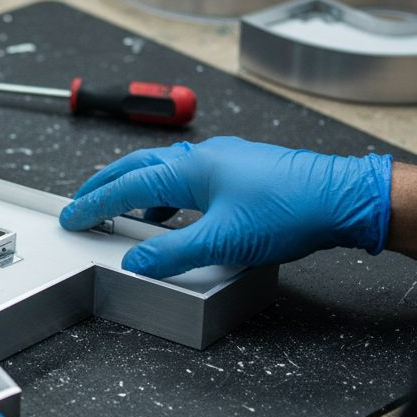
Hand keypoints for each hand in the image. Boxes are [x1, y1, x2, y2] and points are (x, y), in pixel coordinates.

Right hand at [59, 137, 392, 278]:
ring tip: (125, 211)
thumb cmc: (288, 212)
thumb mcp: (222, 242)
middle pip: (140, 166)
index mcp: (189, 168)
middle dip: (108, 185)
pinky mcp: (244, 170)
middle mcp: (203, 157)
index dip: (94, 204)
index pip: (126, 186)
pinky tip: (177, 213)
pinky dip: (169, 193)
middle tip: (85, 201)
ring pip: (166, 170)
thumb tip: (135, 260)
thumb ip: (172, 253)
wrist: (343, 198)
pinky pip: (190, 177)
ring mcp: (225, 161)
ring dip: (139, 189)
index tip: (72, 216)